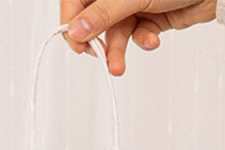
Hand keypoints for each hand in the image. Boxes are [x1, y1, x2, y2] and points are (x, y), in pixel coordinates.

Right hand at [60, 0, 216, 75]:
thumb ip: (103, 14)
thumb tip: (76, 30)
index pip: (76, 1)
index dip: (72, 23)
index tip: (77, 43)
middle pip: (94, 20)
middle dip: (99, 42)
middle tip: (99, 58)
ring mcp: (133, 3)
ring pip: (116, 32)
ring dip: (119, 50)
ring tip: (119, 67)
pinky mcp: (149, 17)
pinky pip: (136, 35)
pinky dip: (143, 41)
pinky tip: (151, 39)